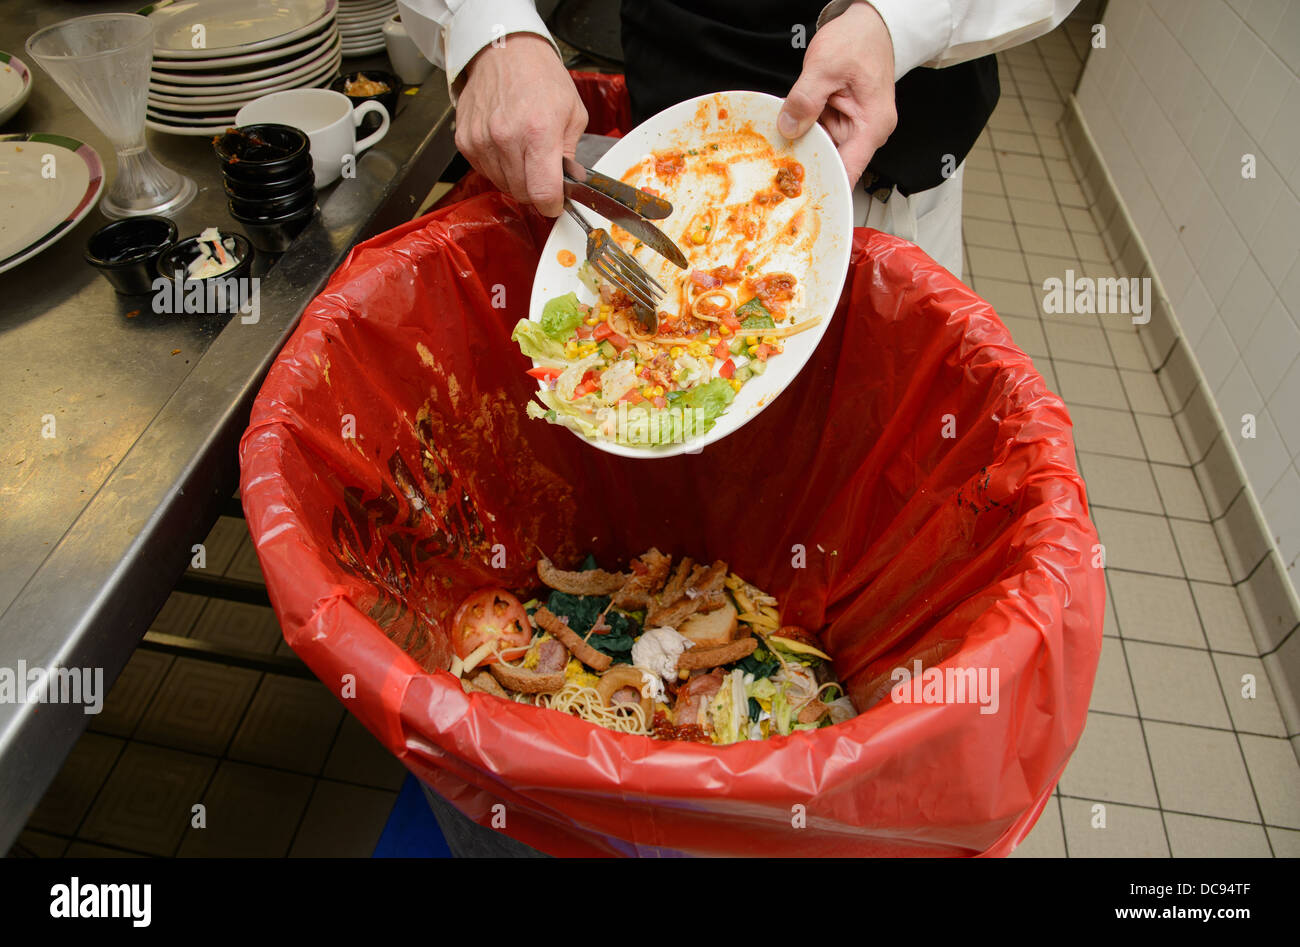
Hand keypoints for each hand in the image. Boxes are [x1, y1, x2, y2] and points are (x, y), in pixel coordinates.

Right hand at [455, 33, 587, 215]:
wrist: (506, 52)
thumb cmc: (541, 78)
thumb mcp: (573, 114)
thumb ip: (570, 155)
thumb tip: (567, 185)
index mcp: (539, 132)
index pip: (542, 192)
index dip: (551, 204)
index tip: (555, 202)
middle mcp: (506, 138)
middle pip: (521, 193)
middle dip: (536, 190)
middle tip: (542, 171)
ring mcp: (482, 140)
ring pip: (502, 185)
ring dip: (515, 178)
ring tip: (523, 151)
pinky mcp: (465, 141)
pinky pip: (484, 171)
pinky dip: (497, 166)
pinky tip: (506, 145)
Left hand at [777, 2, 896, 185]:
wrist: (870, 26)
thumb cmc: (859, 41)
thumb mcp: (825, 66)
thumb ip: (805, 99)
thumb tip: (790, 126)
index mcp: (872, 125)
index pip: (848, 170)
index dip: (825, 185)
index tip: (804, 198)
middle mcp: (867, 132)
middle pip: (834, 164)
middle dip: (807, 167)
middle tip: (780, 172)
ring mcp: (855, 128)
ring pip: (825, 150)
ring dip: (804, 149)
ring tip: (782, 148)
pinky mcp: (843, 121)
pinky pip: (822, 136)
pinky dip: (807, 134)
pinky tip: (792, 130)